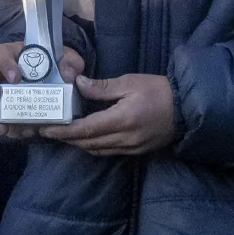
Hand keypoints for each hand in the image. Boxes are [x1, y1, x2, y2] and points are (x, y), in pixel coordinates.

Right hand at [0, 43, 87, 138]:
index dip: (4, 63)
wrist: (59, 87)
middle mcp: (1, 72)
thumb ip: (71, 64)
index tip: (15, 78)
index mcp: (15, 55)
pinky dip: (3, 127)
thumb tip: (68, 74)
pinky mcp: (3, 111)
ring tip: (3, 126)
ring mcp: (0, 92)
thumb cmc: (58, 67)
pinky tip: (16, 133)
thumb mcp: (68, 61)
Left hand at [43, 71, 177, 156]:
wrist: (187, 109)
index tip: (46, 130)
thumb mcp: (130, 82)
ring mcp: (131, 148)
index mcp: (121, 120)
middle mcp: (124, 139)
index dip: (63, 131)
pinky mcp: (136, 151)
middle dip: (66, 139)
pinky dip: (94, 146)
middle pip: (88, 143)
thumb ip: (103, 87)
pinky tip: (87, 138)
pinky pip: (109, 152)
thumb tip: (78, 83)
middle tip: (48, 132)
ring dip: (79, 144)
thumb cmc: (159, 91)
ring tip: (63, 134)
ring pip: (97, 150)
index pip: (85, 130)